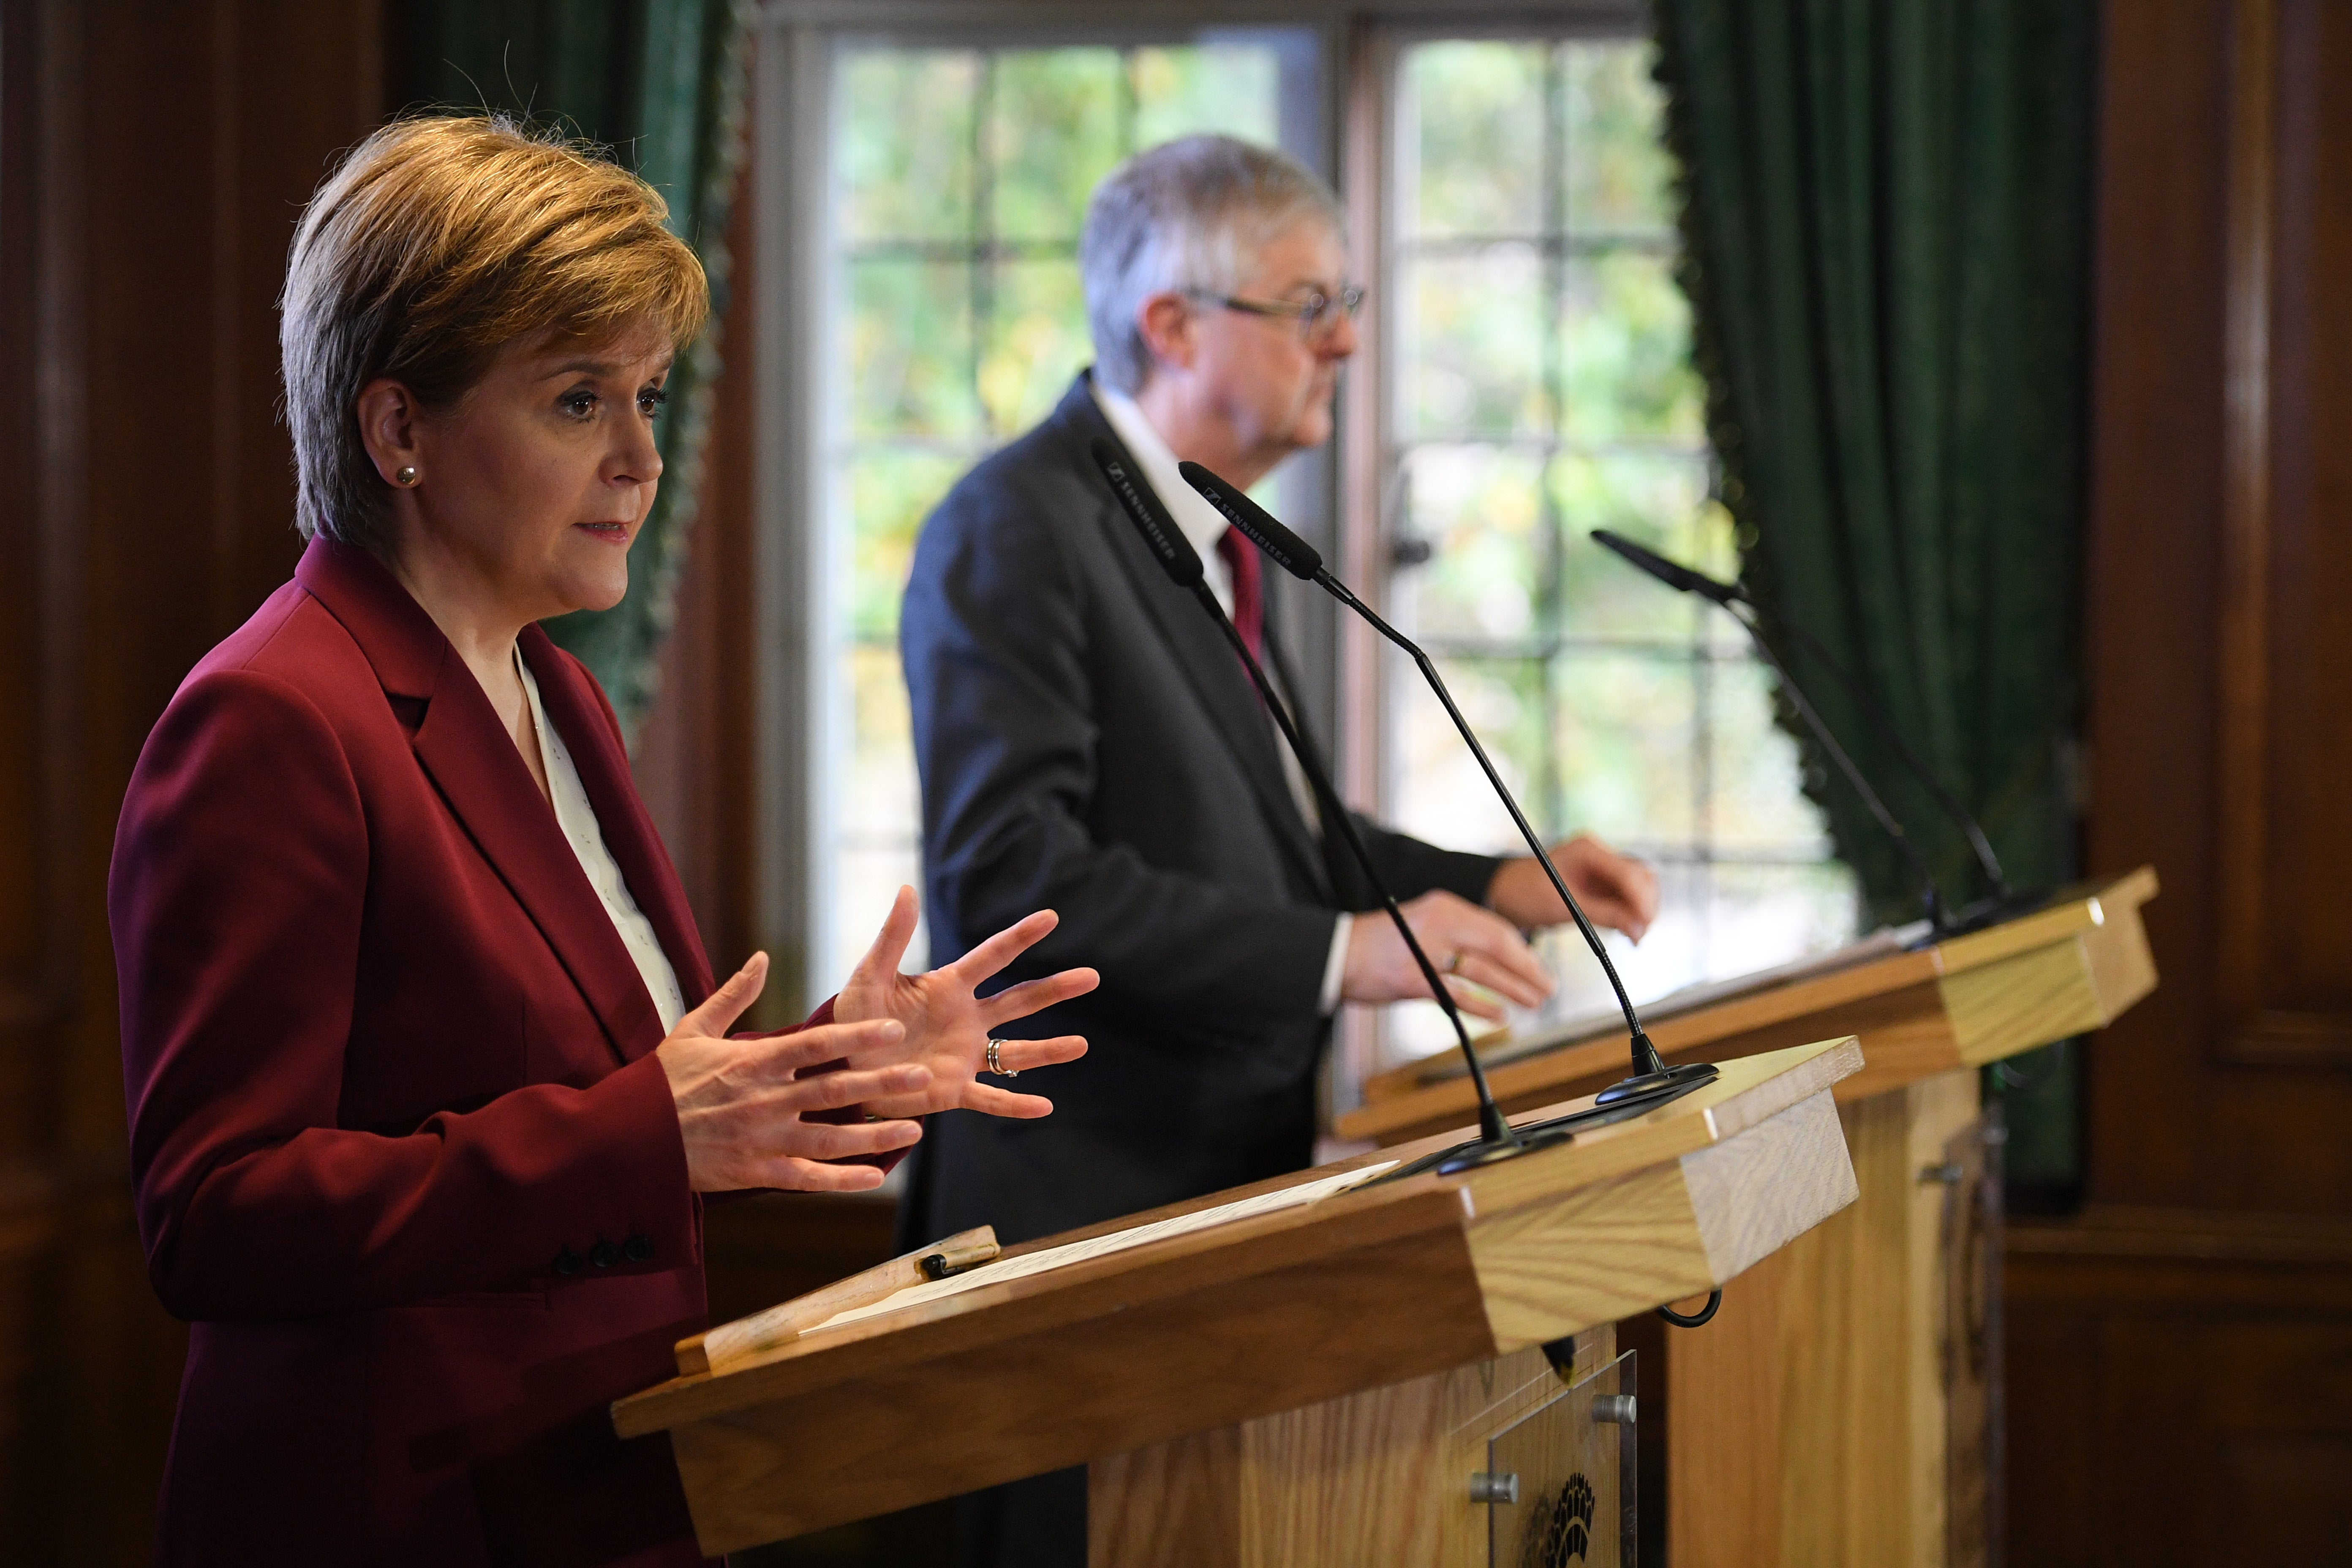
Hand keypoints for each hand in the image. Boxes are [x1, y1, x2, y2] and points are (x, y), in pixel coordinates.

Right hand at [656, 953, 931, 1192]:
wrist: (626, 1137)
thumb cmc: (661, 1080)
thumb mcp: (693, 1029)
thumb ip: (734, 994)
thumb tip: (762, 957)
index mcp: (753, 1061)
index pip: (816, 1043)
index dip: (858, 1035)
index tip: (894, 1028)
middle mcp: (764, 1100)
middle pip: (834, 1089)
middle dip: (882, 1082)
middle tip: (922, 1075)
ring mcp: (762, 1139)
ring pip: (830, 1138)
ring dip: (875, 1135)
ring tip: (915, 1129)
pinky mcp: (755, 1172)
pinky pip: (807, 1179)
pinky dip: (842, 1180)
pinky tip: (875, 1177)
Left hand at [830, 886, 1096, 1120]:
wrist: (842, 1066)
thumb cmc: (855, 1016)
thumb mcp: (869, 975)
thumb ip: (891, 938)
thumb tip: (905, 889)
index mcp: (949, 987)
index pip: (992, 956)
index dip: (1020, 936)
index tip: (1050, 917)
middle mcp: (966, 1019)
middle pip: (1019, 1001)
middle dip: (1054, 989)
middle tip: (1091, 977)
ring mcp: (964, 1055)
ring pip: (1015, 1052)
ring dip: (1048, 1050)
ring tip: (1081, 1046)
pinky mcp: (954, 1089)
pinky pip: (991, 1099)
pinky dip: (1016, 1104)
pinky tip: (1044, 1107)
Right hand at [1338, 890, 1553, 1022]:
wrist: (1336, 953)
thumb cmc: (1379, 944)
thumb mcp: (1422, 926)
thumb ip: (1455, 936)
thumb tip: (1496, 956)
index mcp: (1443, 906)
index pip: (1496, 927)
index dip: (1522, 951)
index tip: (1538, 968)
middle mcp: (1438, 923)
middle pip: (1497, 945)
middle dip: (1527, 969)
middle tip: (1547, 988)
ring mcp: (1425, 950)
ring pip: (1482, 970)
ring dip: (1513, 988)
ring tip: (1533, 1002)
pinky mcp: (1412, 979)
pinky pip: (1457, 994)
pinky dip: (1483, 1006)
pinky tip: (1500, 1016)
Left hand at [1486, 833, 1658, 941]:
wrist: (1505, 894)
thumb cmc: (1525, 893)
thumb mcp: (1563, 906)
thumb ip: (1603, 914)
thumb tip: (1638, 928)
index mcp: (1588, 850)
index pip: (1628, 872)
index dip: (1641, 899)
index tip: (1645, 923)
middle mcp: (1599, 855)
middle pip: (1640, 877)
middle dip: (1644, 906)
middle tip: (1638, 935)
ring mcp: (1602, 870)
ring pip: (1638, 888)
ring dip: (1640, 912)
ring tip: (1633, 937)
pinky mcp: (1602, 885)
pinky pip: (1627, 898)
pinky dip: (1631, 915)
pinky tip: (1627, 932)